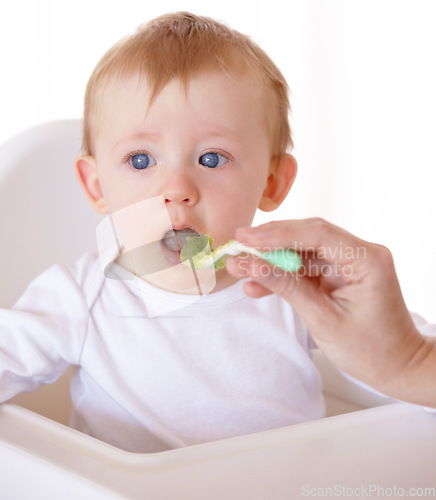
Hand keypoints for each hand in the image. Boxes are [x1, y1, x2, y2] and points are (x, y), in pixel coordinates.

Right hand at [226, 218, 435, 406]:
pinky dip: (282, 274)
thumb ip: (287, 288)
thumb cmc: (370, 349)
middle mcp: (360, 253)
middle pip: (307, 236)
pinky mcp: (338, 273)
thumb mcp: (323, 319)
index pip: (317, 234)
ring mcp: (349, 262)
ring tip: (239, 267)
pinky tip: (257, 283)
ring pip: (302, 251)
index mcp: (366, 260)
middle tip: (238, 245)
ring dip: (271, 260)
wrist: (394, 365)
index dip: (278, 234)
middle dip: (269, 242)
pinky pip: (305, 268)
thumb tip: (253, 266)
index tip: (247, 238)